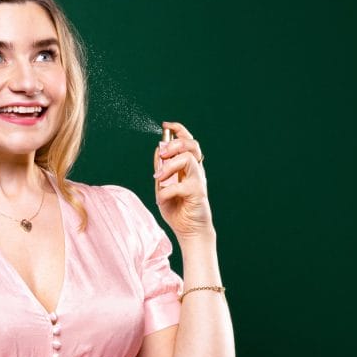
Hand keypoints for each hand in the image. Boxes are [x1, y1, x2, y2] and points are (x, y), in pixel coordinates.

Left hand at [153, 121, 213, 240]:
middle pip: (191, 144)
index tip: (166, 125)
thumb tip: (158, 149)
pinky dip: (166, 191)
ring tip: (159, 177)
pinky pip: (180, 185)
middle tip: (161, 155)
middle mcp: (196, 171)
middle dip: (174, 144)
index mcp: (189, 166)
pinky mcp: (198, 193)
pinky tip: (162, 199)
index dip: (179, 130)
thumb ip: (162, 169)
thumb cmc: (177, 209)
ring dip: (169, 165)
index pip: (188, 141)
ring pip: (188, 158)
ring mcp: (198, 181)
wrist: (189, 231)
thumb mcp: (163, 186)